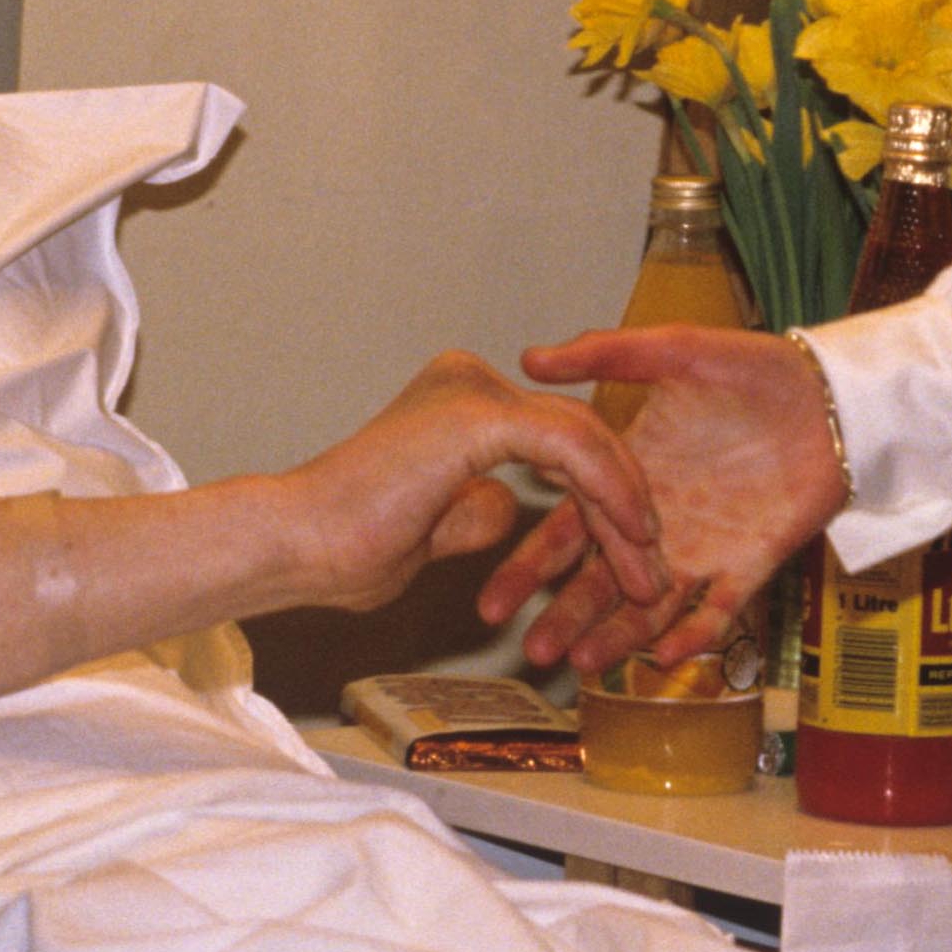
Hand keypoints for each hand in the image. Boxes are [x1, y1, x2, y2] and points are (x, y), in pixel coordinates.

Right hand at [278, 351, 666, 613]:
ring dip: (626, 509)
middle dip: (625, 507)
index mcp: (459, 401)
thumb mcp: (433, 530)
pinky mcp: (480, 413)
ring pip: (586, 440)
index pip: (557, 439)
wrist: (299, 546)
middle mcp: (471, 380)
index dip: (602, 497)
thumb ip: (473, 509)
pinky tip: (629, 537)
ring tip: (649, 571)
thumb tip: (507, 509)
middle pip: (580, 435)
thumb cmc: (345, 548)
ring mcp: (476, 390)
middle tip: (653, 571)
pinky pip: (571, 447)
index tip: (629, 556)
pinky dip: (608, 492)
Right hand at [483, 325, 845, 676]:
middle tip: (528, 649)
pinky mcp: (751, 563)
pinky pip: (720, 610)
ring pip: (651, 605)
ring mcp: (704, 547)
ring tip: (582, 663)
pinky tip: (665, 654)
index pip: (568, 528)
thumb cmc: (754, 369)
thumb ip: (604, 353)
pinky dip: (695, 633)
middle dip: (563, 615)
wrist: (830, 396)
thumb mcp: (673, 350)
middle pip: (600, 578)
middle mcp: (659, 522)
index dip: (530, 565)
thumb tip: (527, 359)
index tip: (493, 598)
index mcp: (630, 476)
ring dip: (618, 634)